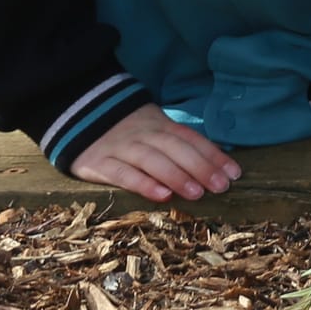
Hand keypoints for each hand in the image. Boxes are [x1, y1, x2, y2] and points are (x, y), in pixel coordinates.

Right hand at [68, 103, 242, 203]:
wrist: (76, 114)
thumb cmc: (126, 130)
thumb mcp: (153, 128)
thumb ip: (178, 144)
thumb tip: (216, 164)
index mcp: (159, 124)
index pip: (189, 138)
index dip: (212, 155)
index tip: (234, 173)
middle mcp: (142, 134)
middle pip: (175, 148)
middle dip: (200, 167)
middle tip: (221, 186)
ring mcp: (120, 147)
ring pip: (152, 160)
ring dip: (176, 176)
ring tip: (197, 193)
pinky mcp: (98, 162)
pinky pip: (122, 173)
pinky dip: (143, 184)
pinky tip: (161, 195)